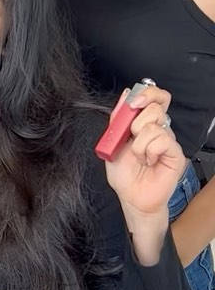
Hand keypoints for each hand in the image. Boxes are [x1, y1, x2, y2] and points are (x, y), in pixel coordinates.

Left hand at [105, 84, 185, 222]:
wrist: (131, 197)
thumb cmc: (124, 173)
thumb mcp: (113, 141)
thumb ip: (118, 118)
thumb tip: (126, 94)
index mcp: (145, 123)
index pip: (156, 97)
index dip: (147, 92)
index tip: (133, 102)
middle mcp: (159, 129)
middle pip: (157, 105)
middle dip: (137, 120)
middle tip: (131, 136)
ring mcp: (168, 141)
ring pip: (154, 125)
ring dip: (138, 143)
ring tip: (139, 157)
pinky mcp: (175, 154)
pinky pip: (162, 141)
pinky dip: (148, 152)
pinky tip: (148, 162)